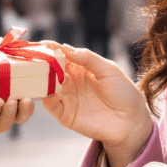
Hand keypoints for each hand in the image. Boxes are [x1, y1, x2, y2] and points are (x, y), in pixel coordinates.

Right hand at [40, 43, 152, 166]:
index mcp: (80, 67)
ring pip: (46, 86)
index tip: (43, 44)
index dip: (51, 49)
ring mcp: (66, 97)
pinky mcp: (65, 115)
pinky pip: (50, 105)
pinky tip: (48, 91)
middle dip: (41, 63)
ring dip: (40, 79)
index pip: (60, 55)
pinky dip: (46, 97)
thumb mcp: (108, 70)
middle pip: (49, 70)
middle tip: (34, 58)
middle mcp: (69, 81)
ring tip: (37, 73)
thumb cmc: (124, 93)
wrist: (132, 122)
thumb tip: (64, 47)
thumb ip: (87, 58)